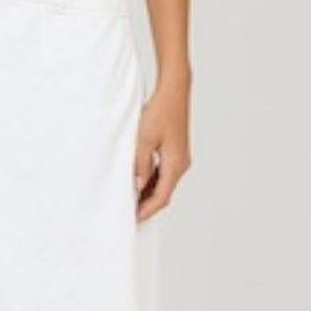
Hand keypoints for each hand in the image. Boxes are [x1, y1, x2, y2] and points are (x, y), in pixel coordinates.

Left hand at [133, 81, 190, 221]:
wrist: (174, 92)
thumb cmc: (160, 112)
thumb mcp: (144, 140)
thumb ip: (140, 165)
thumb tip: (137, 186)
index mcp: (175, 165)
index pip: (161, 197)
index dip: (147, 210)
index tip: (133, 219)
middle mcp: (181, 164)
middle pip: (164, 193)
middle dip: (147, 204)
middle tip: (129, 213)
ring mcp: (180, 158)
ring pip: (163, 183)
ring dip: (148, 192)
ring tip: (131, 199)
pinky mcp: (175, 151)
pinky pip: (163, 172)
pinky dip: (152, 180)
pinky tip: (138, 181)